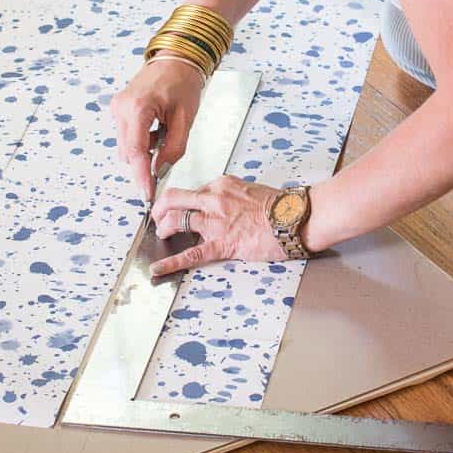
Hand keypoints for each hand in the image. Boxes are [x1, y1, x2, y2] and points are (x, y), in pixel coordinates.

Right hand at [110, 58, 204, 200]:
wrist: (176, 59)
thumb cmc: (182, 81)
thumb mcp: (185, 118)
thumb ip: (174, 148)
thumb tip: (161, 169)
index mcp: (138, 108)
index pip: (136, 152)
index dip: (141, 176)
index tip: (147, 193)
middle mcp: (122, 108)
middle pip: (128, 152)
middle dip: (145, 163)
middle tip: (165, 162)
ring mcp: (117, 108)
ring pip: (126, 146)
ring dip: (144, 150)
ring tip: (165, 134)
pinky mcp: (119, 109)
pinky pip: (127, 135)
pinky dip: (141, 140)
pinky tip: (157, 129)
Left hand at [148, 176, 290, 275]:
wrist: (295, 218)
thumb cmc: (280, 206)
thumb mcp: (249, 189)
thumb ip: (230, 195)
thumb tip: (219, 204)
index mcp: (221, 185)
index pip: (191, 191)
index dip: (180, 201)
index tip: (175, 206)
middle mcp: (214, 200)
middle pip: (174, 199)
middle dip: (160, 209)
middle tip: (157, 217)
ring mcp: (216, 222)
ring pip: (177, 221)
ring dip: (164, 229)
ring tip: (161, 235)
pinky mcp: (223, 243)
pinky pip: (192, 253)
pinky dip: (171, 262)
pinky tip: (158, 268)